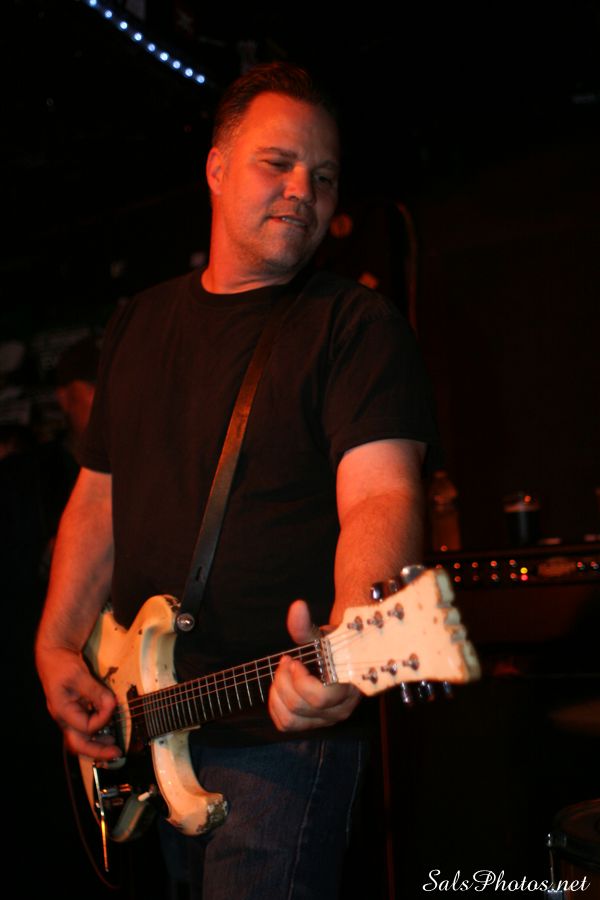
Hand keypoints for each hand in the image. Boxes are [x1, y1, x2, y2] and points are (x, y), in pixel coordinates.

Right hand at [37, 646, 118, 760]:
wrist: (53, 654)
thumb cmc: (62, 663)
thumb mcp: (79, 674)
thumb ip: (95, 691)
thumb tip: (111, 704)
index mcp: (62, 710)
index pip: (86, 726)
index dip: (103, 718)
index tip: (113, 705)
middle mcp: (63, 717)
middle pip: (78, 744)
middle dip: (97, 751)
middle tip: (116, 753)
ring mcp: (68, 715)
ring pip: (80, 739)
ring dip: (97, 744)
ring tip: (112, 746)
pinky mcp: (74, 711)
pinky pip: (84, 728)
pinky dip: (95, 732)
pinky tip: (106, 731)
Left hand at [268, 599, 359, 731]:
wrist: (339, 658)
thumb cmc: (332, 646)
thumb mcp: (319, 635)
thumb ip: (306, 626)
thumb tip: (297, 607)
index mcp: (346, 688)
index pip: (318, 697)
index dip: (299, 681)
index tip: (294, 660)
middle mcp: (339, 709)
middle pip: (299, 706)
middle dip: (284, 681)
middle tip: (286, 662)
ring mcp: (326, 720)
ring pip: (290, 720)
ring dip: (278, 694)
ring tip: (282, 675)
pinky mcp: (313, 724)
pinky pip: (286, 725)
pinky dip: (276, 706)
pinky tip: (280, 687)